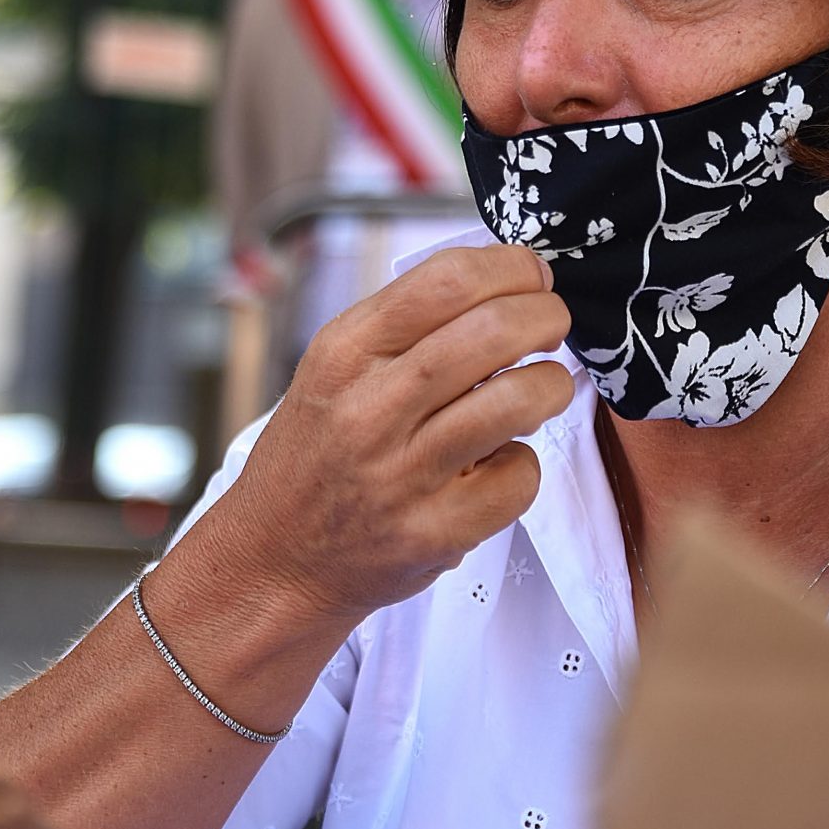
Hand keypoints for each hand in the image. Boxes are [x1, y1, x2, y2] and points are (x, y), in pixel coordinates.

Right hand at [203, 244, 572, 625]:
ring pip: (517, 400)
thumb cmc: (319, 454)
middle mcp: (369, 408)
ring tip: (543, 388)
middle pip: (493, 330)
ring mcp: (401, 475)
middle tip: (552, 326)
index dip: (509, 268)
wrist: (276, 559)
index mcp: (345, 352)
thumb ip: (407, 326)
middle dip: (546, 316)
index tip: (530, 278)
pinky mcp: (432, 532)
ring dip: (551, 384)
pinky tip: (501, 462)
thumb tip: (507, 284)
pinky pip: (518, 478)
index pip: (447, 280)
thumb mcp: (334, 369)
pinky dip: (525, 464)